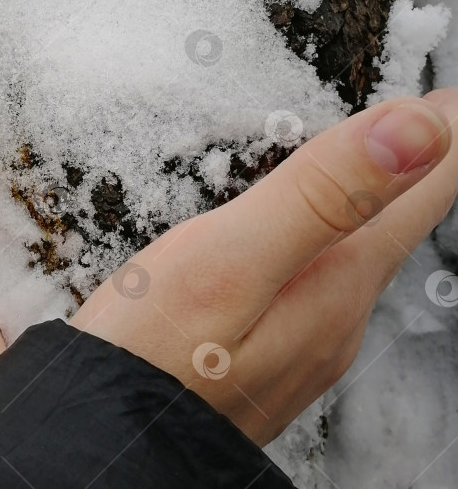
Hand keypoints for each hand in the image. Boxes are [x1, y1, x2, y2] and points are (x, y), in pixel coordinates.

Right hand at [71, 89, 457, 444]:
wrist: (111, 436)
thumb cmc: (152, 350)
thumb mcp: (232, 257)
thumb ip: (322, 196)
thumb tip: (415, 132)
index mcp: (335, 281)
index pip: (415, 194)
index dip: (441, 137)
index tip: (451, 98)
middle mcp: (336, 315)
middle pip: (397, 224)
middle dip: (422, 167)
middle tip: (430, 121)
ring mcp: (306, 338)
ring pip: (362, 251)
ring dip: (382, 200)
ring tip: (386, 166)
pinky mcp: (273, 346)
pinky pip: (325, 276)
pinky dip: (338, 234)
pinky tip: (321, 235)